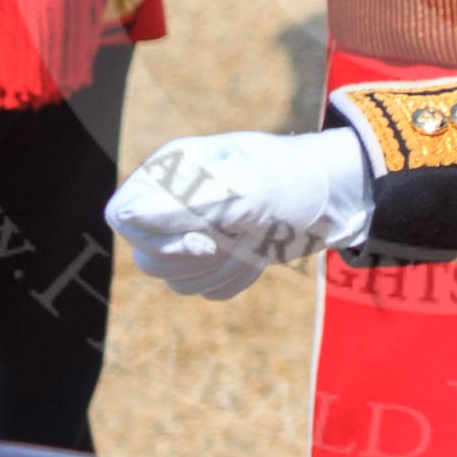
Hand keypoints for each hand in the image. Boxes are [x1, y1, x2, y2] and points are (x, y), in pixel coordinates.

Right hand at [107, 130, 371, 300]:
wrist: (333, 200)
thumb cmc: (290, 182)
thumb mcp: (242, 192)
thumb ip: (182, 205)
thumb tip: (123, 216)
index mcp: (172, 168)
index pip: (123, 215)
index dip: (155, 237)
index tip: (203, 239)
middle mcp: (174, 198)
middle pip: (146, 255)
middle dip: (193, 257)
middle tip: (234, 239)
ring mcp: (192, 228)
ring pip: (172, 278)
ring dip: (216, 269)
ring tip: (251, 242)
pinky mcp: (213, 256)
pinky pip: (201, 287)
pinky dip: (231, 279)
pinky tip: (257, 255)